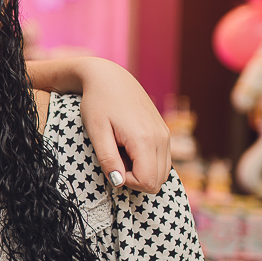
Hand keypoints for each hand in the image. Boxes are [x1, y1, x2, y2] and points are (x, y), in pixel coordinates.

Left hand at [76, 58, 170, 192]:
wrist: (109, 77)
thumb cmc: (97, 103)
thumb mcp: (96, 132)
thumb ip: (108, 159)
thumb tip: (119, 182)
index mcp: (144, 139)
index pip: (148, 182)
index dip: (127, 183)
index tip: (111, 167)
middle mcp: (161, 137)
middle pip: (158, 182)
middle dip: (135, 179)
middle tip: (115, 160)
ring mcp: (165, 134)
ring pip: (163, 173)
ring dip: (141, 171)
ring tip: (121, 152)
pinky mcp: (164, 132)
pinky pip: (162, 160)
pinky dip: (147, 162)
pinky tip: (129, 148)